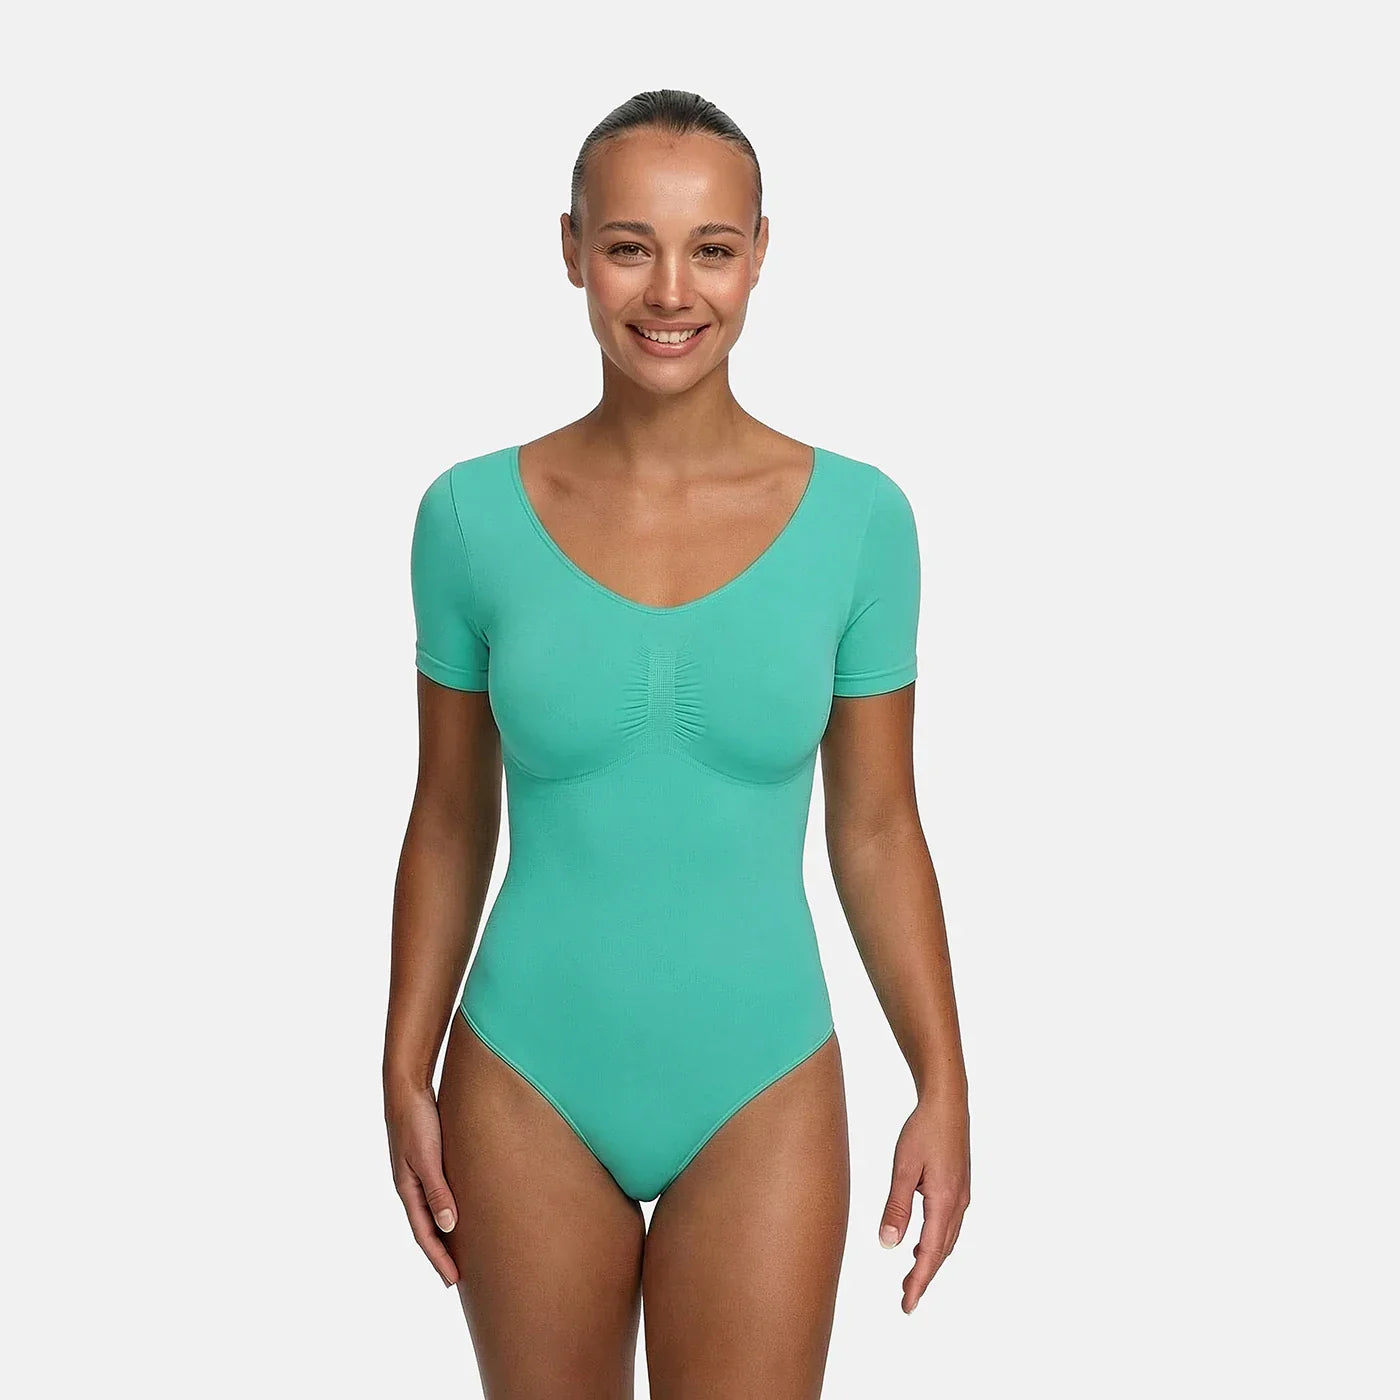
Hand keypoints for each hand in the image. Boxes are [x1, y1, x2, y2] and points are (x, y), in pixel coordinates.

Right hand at [385, 1081, 460, 1287]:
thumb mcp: (427, 1156)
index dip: (439, 1259)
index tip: (454, 1281)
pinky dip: (446, 1210)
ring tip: (461, 1251)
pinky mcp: (427, 1161)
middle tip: (458, 1278)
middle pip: (427, 1229)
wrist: (407, 1088)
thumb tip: (448, 1226)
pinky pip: (438, 1195)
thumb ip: (437, 1189)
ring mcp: (418, 1174)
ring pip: (432, 1213)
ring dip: (445, 1234)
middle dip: (441, 1254)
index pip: (425, 1234)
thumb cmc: (417, 1121)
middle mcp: (411, 1186)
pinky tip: (459, 1212)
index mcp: (408, 1190)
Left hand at [878, 1096, 970, 1312]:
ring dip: (930, 1259)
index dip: (919, 1282)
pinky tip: (921, 1241)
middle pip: (942, 1252)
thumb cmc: (923, 1130)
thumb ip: (897, 1207)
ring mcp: (962, 1195)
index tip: (907, 1305)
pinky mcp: (959, 1186)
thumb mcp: (904, 1168)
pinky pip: (948, 1224)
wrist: (947, 1102)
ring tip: (911, 1276)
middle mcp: (958, 1203)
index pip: (931, 1254)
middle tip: (905, 1298)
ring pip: (946, 1239)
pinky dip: (936, 1240)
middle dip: (924, 1276)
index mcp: (945, 1202)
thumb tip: (889, 1245)